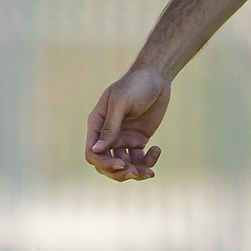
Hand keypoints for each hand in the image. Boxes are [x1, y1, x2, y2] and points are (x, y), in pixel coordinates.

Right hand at [85, 67, 172, 181]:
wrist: (156, 77)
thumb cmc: (135, 85)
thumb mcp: (121, 103)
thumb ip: (110, 126)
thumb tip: (98, 150)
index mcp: (97, 125)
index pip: (92, 153)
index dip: (104, 164)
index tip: (122, 163)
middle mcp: (108, 135)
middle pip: (106, 165)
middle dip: (120, 173)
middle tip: (135, 173)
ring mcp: (123, 139)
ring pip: (125, 166)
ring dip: (136, 172)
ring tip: (150, 172)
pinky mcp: (139, 140)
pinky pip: (140, 159)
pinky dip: (149, 160)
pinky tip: (157, 148)